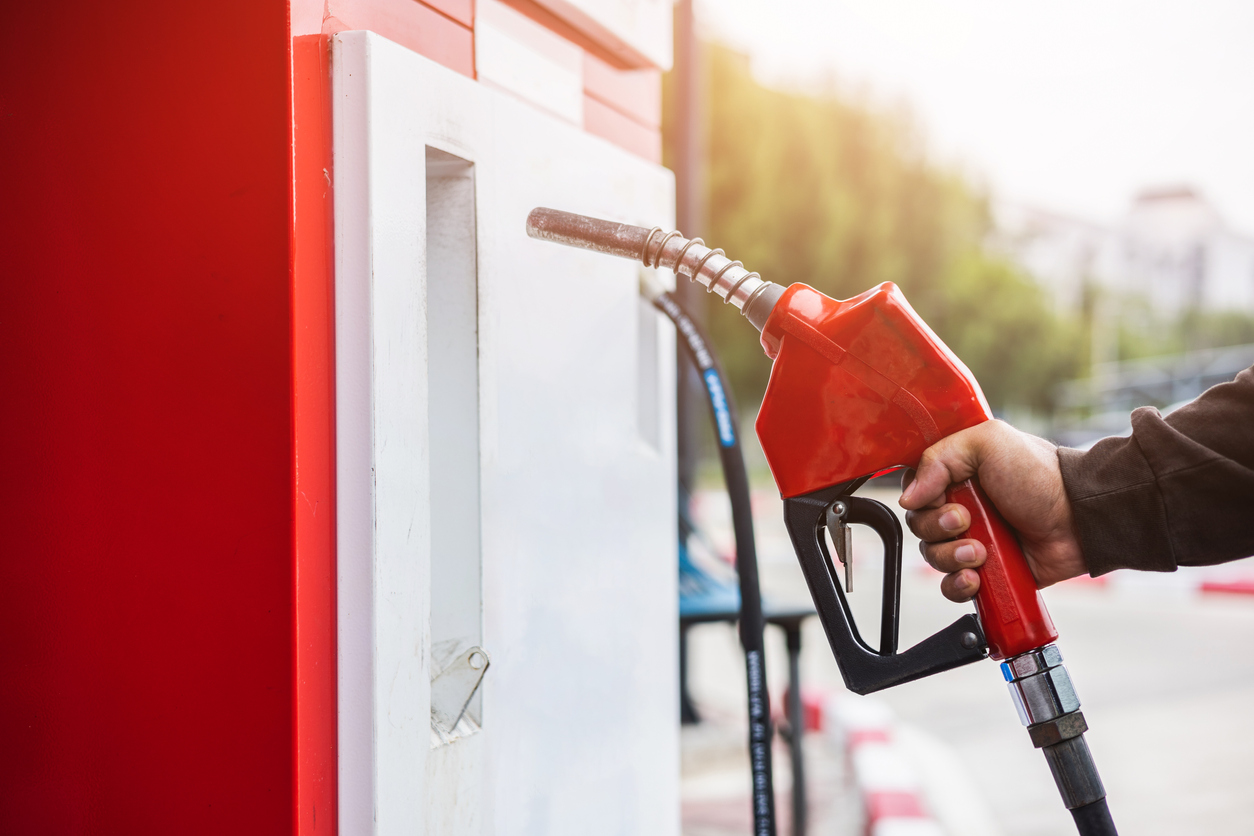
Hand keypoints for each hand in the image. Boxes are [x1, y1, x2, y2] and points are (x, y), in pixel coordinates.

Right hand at [898, 420, 1086, 602]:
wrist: (1079, 518)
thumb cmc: (1041, 475)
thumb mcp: (988, 442)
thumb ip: (939, 458)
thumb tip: (908, 497)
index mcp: (956, 475)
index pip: (914, 492)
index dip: (921, 500)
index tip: (943, 499)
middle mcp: (960, 507)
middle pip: (919, 527)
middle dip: (938, 530)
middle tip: (967, 522)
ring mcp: (971, 540)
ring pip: (933, 558)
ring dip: (951, 558)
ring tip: (981, 552)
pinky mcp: (985, 571)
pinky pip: (952, 586)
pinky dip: (958, 585)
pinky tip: (977, 577)